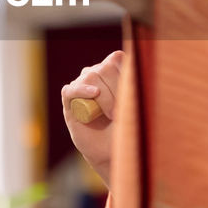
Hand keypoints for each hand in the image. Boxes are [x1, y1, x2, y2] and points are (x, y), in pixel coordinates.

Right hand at [61, 50, 123, 186]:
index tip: (132, 95)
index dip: (124, 75)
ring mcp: (81, 85)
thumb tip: (134, 68)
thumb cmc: (127, 127)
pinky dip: (81, 91)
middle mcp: (96, 73)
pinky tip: (94, 94)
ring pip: (90, 77)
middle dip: (116, 91)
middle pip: (103, 69)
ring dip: (104, 98)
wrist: (111, 148)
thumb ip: (134, 88)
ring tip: (112, 115)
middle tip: (122, 112)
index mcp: (113, 70)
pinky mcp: (70, 100)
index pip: (117, 59)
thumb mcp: (137, 106)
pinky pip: (71, 90)